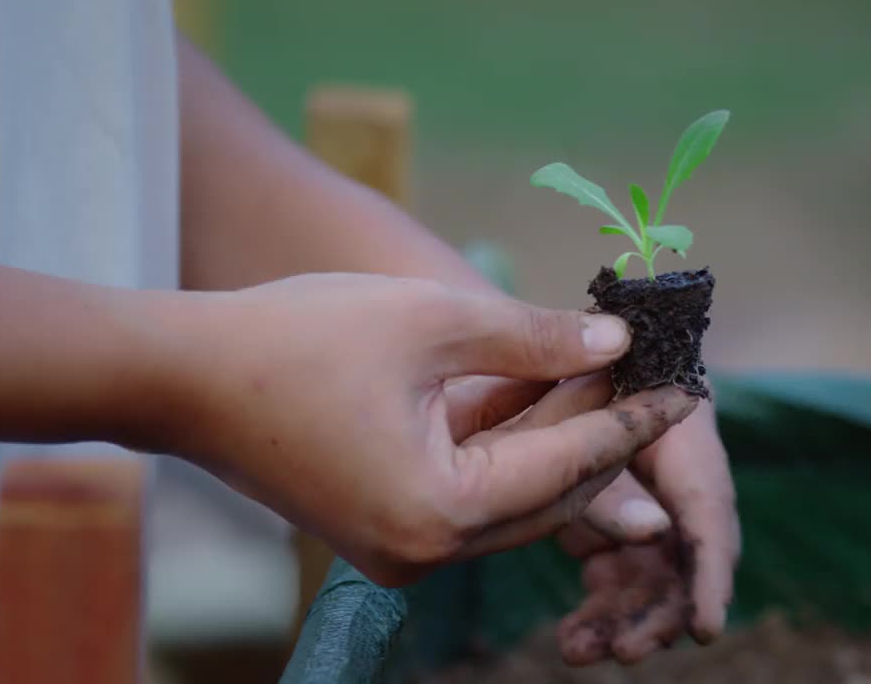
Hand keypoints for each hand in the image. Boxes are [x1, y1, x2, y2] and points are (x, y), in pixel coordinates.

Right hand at [155, 273, 699, 586]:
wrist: (180, 377)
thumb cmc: (295, 339)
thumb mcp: (430, 320)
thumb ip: (533, 337)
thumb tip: (611, 340)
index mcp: (443, 510)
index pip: (573, 463)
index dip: (635, 418)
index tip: (689, 387)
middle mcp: (428, 551)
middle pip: (551, 491)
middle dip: (601, 430)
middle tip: (648, 372)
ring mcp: (402, 550)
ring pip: (514, 494)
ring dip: (553, 435)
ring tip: (601, 371)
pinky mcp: (384, 530)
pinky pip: (471, 493)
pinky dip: (505, 446)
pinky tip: (534, 391)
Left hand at [556, 398, 739, 664]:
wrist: (603, 363)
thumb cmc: (605, 378)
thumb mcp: (599, 411)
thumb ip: (613, 465)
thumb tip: (654, 531)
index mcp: (691, 456)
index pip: (709, 523)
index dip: (711, 579)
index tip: (706, 629)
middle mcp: (683, 495)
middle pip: (685, 566)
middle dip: (658, 615)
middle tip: (625, 650)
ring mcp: (655, 516)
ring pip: (653, 583)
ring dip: (623, 622)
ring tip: (578, 651)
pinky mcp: (624, 529)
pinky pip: (621, 580)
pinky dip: (601, 609)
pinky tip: (573, 637)